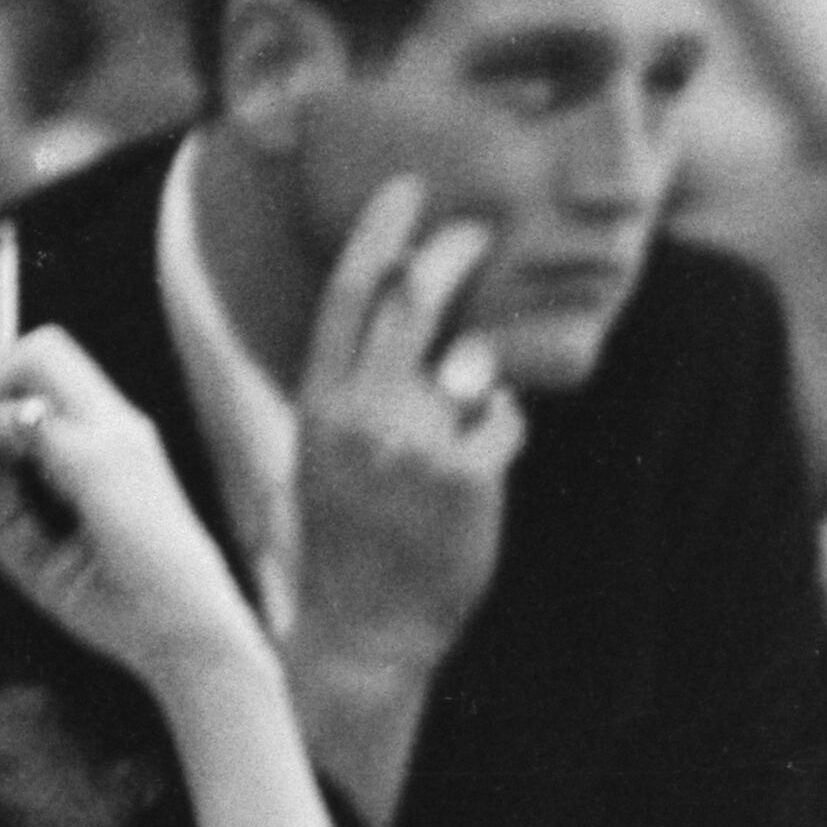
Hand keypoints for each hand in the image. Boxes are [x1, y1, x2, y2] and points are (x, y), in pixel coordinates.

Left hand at [0, 323, 269, 697]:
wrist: (187, 640)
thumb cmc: (123, 607)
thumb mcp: (39, 550)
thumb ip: (1, 503)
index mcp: (118, 442)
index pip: (53, 369)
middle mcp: (121, 425)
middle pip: (43, 345)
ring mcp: (116, 435)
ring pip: (35, 356)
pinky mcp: (101, 460)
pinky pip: (21, 420)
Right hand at [287, 177, 518, 690]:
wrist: (364, 634)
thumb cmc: (352, 546)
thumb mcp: (328, 461)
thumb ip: (362, 396)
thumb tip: (427, 342)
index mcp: (320, 404)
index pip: (349, 296)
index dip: (380, 234)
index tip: (408, 191)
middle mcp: (362, 412)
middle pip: (413, 301)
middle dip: (451, 253)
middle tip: (476, 233)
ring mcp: (415, 441)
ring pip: (469, 358)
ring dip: (485, 358)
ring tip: (480, 379)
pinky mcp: (467, 474)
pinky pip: (505, 421)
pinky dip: (503, 432)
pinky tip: (484, 465)